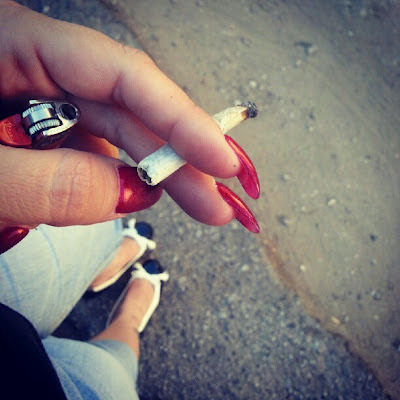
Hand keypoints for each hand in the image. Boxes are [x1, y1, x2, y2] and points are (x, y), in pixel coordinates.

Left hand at [0, 1, 258, 251]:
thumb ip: (37, 182)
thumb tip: (129, 193)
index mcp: (12, 45)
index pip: (120, 75)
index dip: (181, 119)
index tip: (223, 161)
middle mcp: (37, 69)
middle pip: (131, 109)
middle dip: (184, 159)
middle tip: (224, 202)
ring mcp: (42, 103)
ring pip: (119, 135)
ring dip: (163, 174)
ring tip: (205, 205)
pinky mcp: (42, 133)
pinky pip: (93, 155)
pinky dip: (121, 181)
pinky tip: (142, 196)